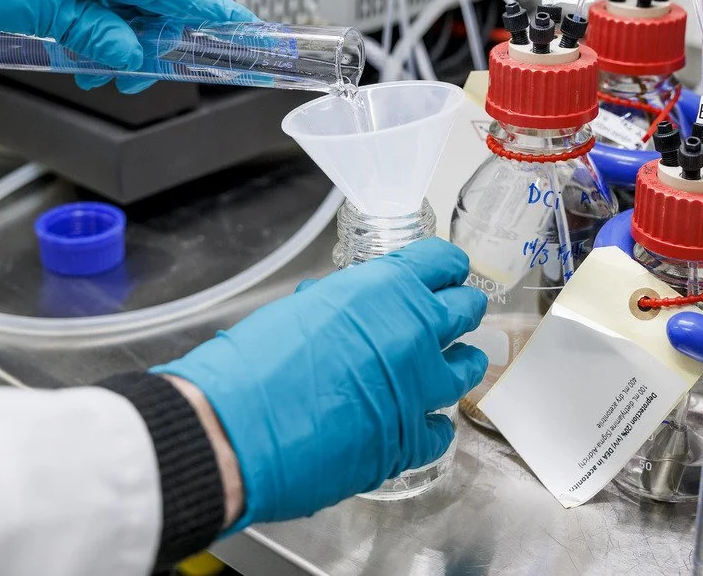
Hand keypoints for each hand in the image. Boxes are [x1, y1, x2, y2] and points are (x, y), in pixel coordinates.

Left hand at [0, 0, 255, 91]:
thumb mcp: (30, 7)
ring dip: (115, 44)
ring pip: (122, 8)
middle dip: (152, 48)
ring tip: (89, 71)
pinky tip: (73, 51)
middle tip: (130, 81)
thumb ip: (88, 33)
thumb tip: (132, 54)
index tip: (255, 35)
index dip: (219, 18)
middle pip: (154, 6)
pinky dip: (91, 29)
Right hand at [156, 239, 487, 528]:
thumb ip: (340, 304)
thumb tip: (345, 306)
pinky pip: (441, 429)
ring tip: (457, 362)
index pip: (440, 263)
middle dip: (462, 309)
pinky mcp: (409, 439)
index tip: (449, 271)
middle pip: (466, 310)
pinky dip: (435, 424)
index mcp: (382, 290)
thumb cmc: (252, 366)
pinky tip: (427, 422)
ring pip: (466, 368)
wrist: (236, 429)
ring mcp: (417, 389)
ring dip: (461, 362)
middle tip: (457, 313)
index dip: (446, 266)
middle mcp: (412, 333)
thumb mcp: (299, 308)